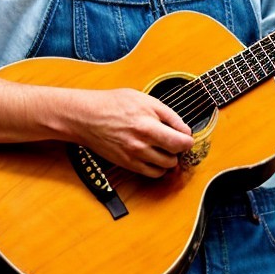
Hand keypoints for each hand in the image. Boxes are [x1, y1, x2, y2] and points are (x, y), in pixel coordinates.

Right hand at [69, 88, 193, 178]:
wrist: (86, 117)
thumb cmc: (113, 104)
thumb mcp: (144, 99)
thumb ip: (169, 115)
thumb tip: (185, 130)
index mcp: (148, 126)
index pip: (182, 142)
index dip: (188, 139)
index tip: (185, 135)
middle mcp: (142, 144)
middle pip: (176, 155)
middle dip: (179, 148)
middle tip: (174, 140)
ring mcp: (134, 156)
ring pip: (166, 166)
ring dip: (170, 158)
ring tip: (163, 147)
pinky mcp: (128, 164)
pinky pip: (153, 173)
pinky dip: (159, 167)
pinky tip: (155, 156)